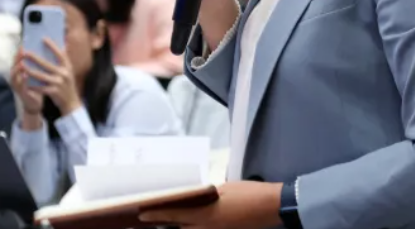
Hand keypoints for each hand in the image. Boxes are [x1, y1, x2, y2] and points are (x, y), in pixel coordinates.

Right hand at [10, 50, 44, 121]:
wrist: (36, 102)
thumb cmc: (37, 85)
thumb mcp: (38, 73)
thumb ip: (40, 63)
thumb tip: (48, 49)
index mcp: (20, 71)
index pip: (18, 59)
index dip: (20, 52)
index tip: (24, 43)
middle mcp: (16, 77)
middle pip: (14, 65)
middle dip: (17, 58)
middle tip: (22, 51)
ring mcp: (17, 85)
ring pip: (14, 76)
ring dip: (17, 69)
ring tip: (22, 63)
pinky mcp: (21, 93)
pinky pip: (20, 86)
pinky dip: (22, 80)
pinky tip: (25, 75)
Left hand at [22, 39, 81, 116]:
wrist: (71, 102)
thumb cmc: (67, 84)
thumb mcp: (68, 71)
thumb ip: (63, 60)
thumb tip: (62, 45)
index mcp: (68, 67)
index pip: (60, 54)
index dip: (52, 46)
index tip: (43, 38)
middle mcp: (64, 74)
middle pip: (47, 64)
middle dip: (35, 58)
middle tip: (25, 52)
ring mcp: (59, 83)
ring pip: (41, 75)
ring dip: (30, 70)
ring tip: (22, 65)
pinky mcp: (53, 92)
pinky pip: (40, 87)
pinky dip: (32, 84)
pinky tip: (25, 80)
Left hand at [139, 181, 280, 228]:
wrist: (272, 207)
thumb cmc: (248, 193)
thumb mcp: (226, 189)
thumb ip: (207, 195)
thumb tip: (196, 198)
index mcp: (205, 215)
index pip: (175, 215)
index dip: (157, 215)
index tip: (142, 214)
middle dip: (166, 226)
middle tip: (152, 221)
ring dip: (181, 228)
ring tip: (171, 224)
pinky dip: (195, 228)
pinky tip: (193, 223)